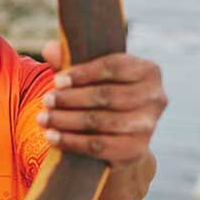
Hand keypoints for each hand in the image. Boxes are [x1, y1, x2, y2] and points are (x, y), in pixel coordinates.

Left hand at [38, 41, 166, 164]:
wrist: (122, 138)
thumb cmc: (105, 95)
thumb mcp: (93, 75)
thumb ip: (72, 60)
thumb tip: (50, 49)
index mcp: (149, 71)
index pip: (114, 67)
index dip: (83, 73)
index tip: (57, 80)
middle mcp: (155, 97)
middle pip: (106, 96)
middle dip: (71, 98)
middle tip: (46, 100)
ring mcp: (147, 126)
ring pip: (100, 121)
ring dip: (66, 120)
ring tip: (43, 119)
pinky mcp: (136, 150)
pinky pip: (98, 145)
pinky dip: (71, 141)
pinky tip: (52, 137)